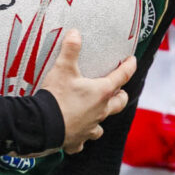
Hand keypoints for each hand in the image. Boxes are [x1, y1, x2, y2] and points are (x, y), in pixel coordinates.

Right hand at [39, 31, 134, 153]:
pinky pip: (82, 142)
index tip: (133, 61)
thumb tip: (75, 33)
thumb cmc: (57, 96)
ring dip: (100, 119)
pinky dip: (80, 139)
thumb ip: (70, 49)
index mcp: (101, 92)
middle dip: (120, 96)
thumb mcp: (63, 68)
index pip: (122, 76)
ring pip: (101, 126)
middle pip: (119, 104)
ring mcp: (89, 128)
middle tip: (117, 91)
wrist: (42, 125)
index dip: (129, 67)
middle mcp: (100, 111)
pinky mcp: (76, 141)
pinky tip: (75, 135)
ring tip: (95, 114)